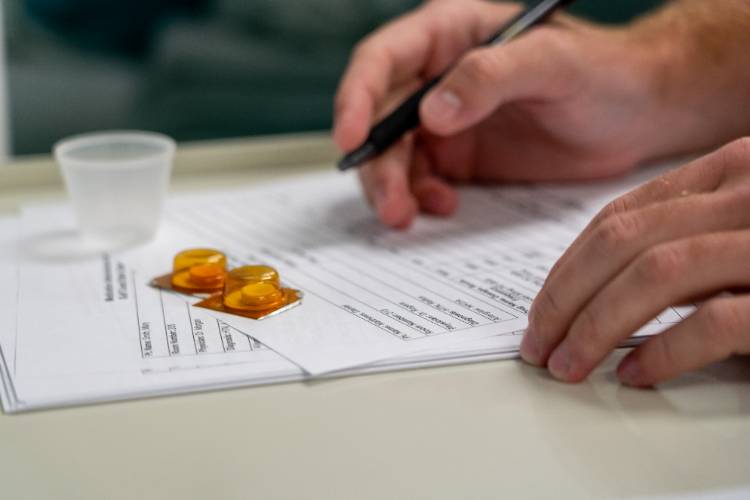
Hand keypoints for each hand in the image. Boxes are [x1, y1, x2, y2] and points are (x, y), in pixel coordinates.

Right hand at [334, 0, 679, 228]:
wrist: (638, 113)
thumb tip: (430, 114)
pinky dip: (421, 199)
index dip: (356, 99)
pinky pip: (420, 181)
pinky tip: (446, 207)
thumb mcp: (555, 64)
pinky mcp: (459, 158)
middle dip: (378, 165)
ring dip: (393, 189)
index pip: (383, 60)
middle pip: (378, 118)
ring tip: (410, 216)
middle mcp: (437, 77)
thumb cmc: (605, 71)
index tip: (350, 140)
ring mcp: (445, 121)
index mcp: (450, 35)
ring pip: (393, 156)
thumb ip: (492, 77)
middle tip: (392, 207)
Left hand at [521, 138, 749, 386]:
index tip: (540, 310)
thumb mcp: (736, 240)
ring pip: (655, 273)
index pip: (620, 216)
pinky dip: (664, 351)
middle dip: (564, 299)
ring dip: (596, 326)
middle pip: (623, 241)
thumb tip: (591, 289)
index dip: (567, 267)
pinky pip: (716, 320)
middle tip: (538, 345)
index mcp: (732, 172)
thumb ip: (682, 242)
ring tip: (569, 366)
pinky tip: (636, 373)